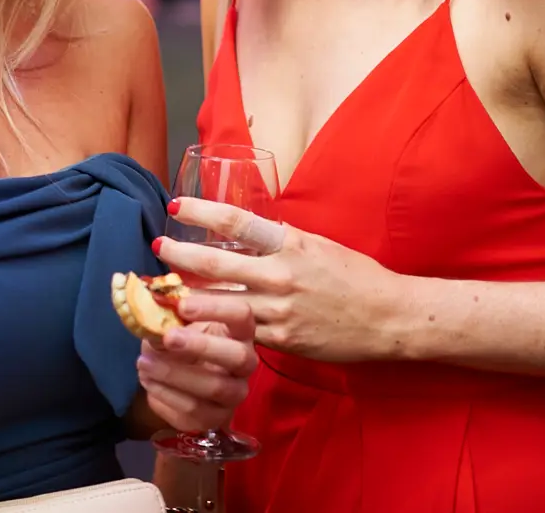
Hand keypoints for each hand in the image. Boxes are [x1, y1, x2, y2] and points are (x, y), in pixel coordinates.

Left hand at [134, 292, 255, 432]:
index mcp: (240, 331)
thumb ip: (169, 316)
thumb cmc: (181, 344)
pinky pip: (194, 410)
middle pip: (238, 356)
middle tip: (168, 337)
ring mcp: (234, 394)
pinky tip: (148, 380)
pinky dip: (166, 395)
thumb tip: (151, 306)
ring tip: (144, 362)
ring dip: (175, 374)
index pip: (242, 315)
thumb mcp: (176, 325)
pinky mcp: (216, 418)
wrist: (175, 381)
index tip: (182, 306)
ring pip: (215, 387)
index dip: (215, 309)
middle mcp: (245, 363)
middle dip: (201, 346)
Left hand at [157, 198, 402, 362]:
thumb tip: (246, 232)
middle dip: (181, 255)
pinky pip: (242, 332)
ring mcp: (280, 309)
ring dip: (189, 299)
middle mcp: (281, 273)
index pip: (237, 221)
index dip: (202, 211)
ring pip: (223, 303)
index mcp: (290, 242)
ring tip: (164, 294)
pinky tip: (198, 326)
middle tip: (157, 248)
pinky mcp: (283, 339)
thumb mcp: (317, 244)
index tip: (176, 206)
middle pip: (218, 262)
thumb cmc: (355, 275)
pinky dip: (218, 328)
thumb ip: (281, 240)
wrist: (387, 317)